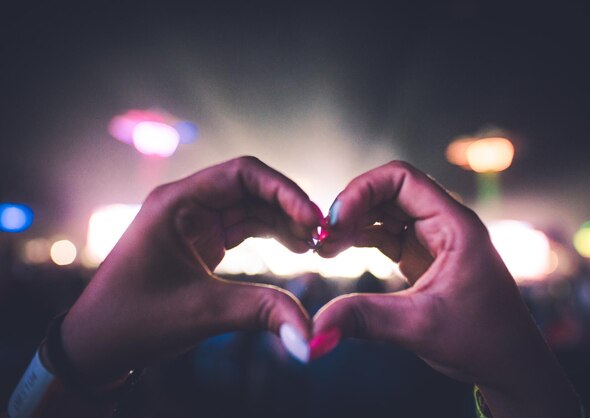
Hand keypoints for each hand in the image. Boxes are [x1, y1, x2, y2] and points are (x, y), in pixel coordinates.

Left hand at [60, 156, 320, 383]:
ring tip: (314, 244)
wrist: (98, 344)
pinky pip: (244, 227)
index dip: (284, 190)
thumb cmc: (132, 320)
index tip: (313, 218)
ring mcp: (195, 222)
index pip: (242, 174)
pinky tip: (295, 248)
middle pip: (251, 188)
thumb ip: (259, 312)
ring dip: (284, 221)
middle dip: (289, 207)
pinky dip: (272, 235)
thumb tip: (310, 333)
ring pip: (251, 207)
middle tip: (322, 234)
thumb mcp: (199, 311)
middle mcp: (187, 204)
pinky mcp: (202, 241)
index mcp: (177, 203)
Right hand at [313, 161, 579, 417]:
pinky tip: (340, 251)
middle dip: (352, 207)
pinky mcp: (422, 257)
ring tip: (326, 248)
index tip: (336, 220)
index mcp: (454, 225)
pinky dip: (361, 239)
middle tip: (324, 237)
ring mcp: (432, 239)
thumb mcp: (420, 327)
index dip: (363, 190)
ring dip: (353, 223)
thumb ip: (366, 319)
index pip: (402, 179)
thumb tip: (316, 328)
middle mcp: (443, 223)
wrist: (508, 364)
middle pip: (388, 191)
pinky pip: (386, 234)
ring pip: (384, 211)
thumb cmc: (482, 341)